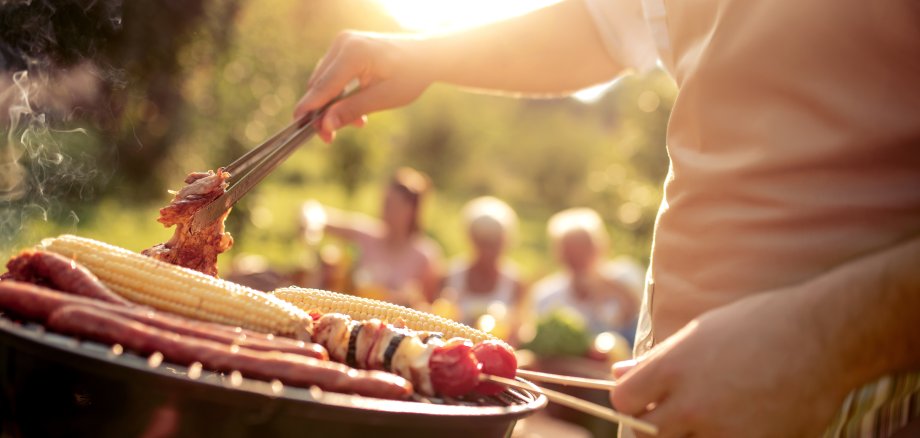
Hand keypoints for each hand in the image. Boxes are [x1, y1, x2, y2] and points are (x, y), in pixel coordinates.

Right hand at [294, 31, 433, 141]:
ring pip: (323, 81)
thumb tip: (325, 126)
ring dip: (333, 105)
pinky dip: (339, 94)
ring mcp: (342, 43)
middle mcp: (343, 43)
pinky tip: (358, 111)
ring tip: (358, 123)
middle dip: (323, 112)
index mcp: (354, 52)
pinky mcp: (344, 49)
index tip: (297, 126)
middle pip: (319, 84)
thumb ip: (353, 110)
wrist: (426, 56)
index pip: (324, 86)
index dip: (310, 108)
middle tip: (329, 138)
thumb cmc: (410, 75)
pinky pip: (331, 76)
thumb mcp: (384, 98)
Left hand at [610, 289, 849, 436]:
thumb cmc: (759, 325)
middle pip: (647, 434)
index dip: (630, 401)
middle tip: (675, 412)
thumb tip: (618, 373)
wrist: (823, 338)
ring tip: (714, 411)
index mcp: (674, 368)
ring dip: (691, 433)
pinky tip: (740, 421)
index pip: (624, 401)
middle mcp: (692, 403)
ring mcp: (722, 430)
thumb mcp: (700, 333)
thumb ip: (656, 361)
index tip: (642, 398)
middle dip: (654, 424)